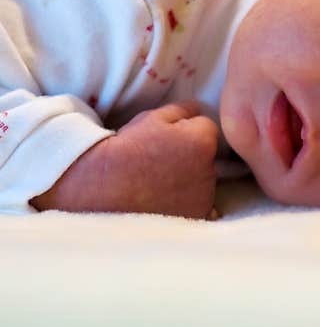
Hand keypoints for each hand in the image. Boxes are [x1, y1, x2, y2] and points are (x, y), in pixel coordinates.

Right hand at [31, 101, 219, 218]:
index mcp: (203, 141)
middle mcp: (211, 169)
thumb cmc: (125, 150)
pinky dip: (191, 204)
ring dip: (192, 179)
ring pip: (205, 181)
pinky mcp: (197, 217)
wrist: (101, 189)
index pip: (206, 127)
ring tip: (160, 182)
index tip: (167, 139)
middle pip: (208, 156)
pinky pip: (202, 206)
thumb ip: (182, 110)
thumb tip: (198, 108)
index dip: (186, 130)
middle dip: (192, 155)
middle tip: (160, 162)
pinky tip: (169, 202)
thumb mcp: (151, 118)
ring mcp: (205, 196)